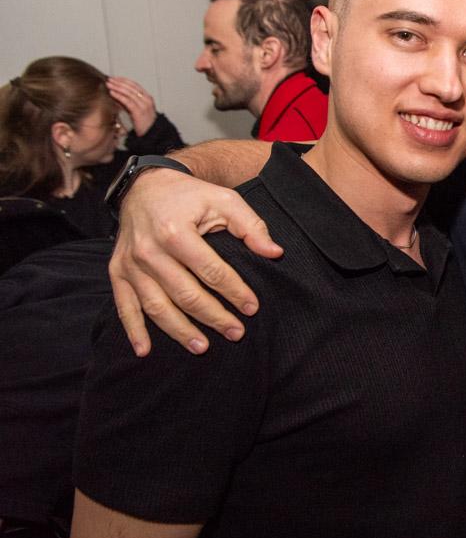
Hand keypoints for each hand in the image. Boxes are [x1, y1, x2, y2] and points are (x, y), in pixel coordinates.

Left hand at [106, 76, 158, 135]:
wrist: (152, 134)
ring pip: (129, 92)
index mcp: (147, 98)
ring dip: (117, 87)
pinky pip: (127, 101)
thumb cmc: (144, 124)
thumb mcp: (137, 110)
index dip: (124, 80)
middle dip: (119, 82)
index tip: (116, 78)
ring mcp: (143, 105)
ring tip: (109, 84)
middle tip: (110, 79)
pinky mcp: (139, 111)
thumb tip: (116, 95)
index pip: (135, 85)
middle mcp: (146, 100)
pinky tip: (112, 93)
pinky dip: (119, 96)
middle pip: (131, 87)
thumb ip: (128, 102)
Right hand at [110, 168, 281, 355]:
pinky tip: (145, 350)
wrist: (145, 186)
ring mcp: (130, 264)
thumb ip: (251, 226)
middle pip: (186, 294)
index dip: (234, 292)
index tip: (252, 308)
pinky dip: (133, 330)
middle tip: (236, 333)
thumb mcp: (224, 200)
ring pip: (157, 306)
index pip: (212, 271)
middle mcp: (149, 250)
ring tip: (202, 346)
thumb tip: (275, 253)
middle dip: (214, 317)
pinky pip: (124, 306)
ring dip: (179, 330)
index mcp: (176, 232)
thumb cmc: (191, 196)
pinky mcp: (118, 271)